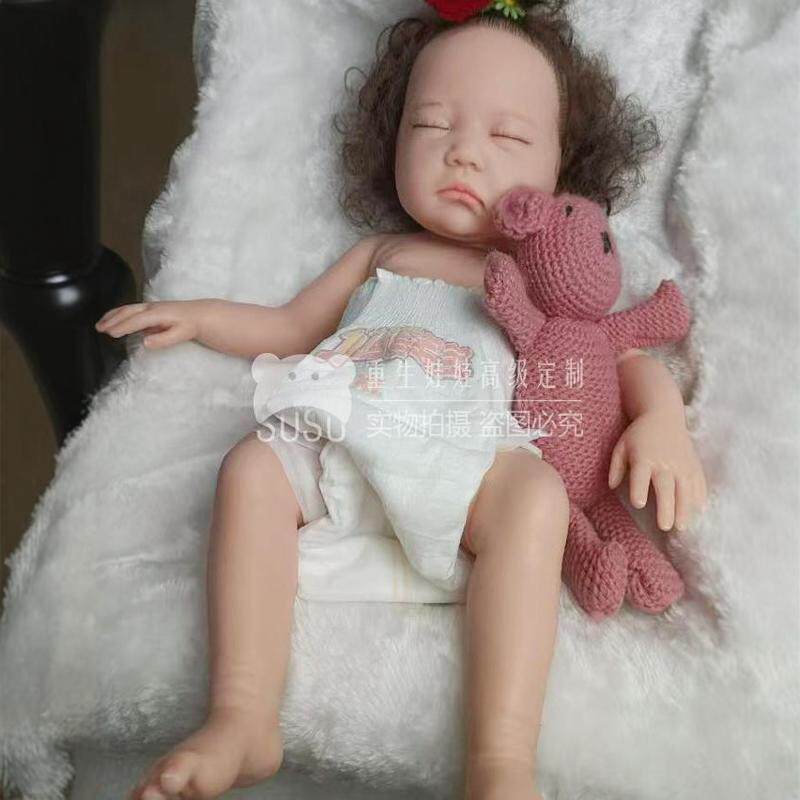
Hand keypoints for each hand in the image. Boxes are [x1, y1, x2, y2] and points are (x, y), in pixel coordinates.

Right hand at [95, 300, 206, 349]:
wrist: (200, 314)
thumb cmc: (190, 325)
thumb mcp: (181, 334)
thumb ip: (164, 339)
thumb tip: (145, 342)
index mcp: (158, 314)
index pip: (136, 320)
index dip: (123, 326)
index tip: (111, 334)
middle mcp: (152, 307)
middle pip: (128, 312)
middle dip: (112, 319)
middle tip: (99, 329)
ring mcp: (150, 306)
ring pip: (128, 309)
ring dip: (112, 316)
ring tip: (100, 325)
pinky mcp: (150, 308)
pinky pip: (131, 310)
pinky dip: (119, 314)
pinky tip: (113, 321)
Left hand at [608, 410, 707, 531]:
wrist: (663, 417)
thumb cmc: (638, 436)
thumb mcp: (621, 446)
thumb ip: (616, 466)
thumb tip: (612, 485)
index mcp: (643, 458)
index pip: (641, 475)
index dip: (639, 488)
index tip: (638, 503)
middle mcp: (664, 462)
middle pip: (666, 487)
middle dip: (666, 507)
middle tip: (665, 526)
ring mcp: (682, 464)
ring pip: (685, 489)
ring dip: (685, 509)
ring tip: (682, 527)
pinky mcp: (694, 465)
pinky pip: (699, 482)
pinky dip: (699, 496)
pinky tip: (698, 510)